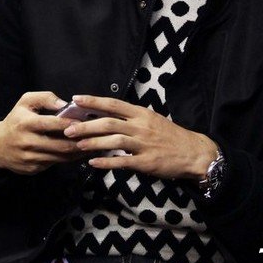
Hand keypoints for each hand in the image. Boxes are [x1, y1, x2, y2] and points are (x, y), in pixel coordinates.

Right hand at [0, 91, 84, 174]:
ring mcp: (30, 158)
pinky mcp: (33, 168)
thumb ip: (45, 98)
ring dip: (77, 152)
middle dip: (79, 141)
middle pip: (59, 145)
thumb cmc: (15, 121)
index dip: (69, 123)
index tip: (83, 121)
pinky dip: (68, 159)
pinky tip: (78, 153)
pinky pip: (55, 163)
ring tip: (91, 145)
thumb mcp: (25, 102)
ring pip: (60, 157)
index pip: (51, 123)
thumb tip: (64, 103)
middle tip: (93, 137)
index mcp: (25, 123)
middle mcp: (27, 142)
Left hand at [62, 94, 217, 180]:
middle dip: (86, 125)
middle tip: (68, 129)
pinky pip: (122, 162)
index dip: (93, 101)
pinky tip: (92, 163)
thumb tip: (105, 114)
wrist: (194, 153)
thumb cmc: (169, 136)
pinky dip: (106, 162)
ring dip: (92, 143)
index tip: (75, 99)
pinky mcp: (146, 162)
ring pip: (113, 141)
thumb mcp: (151, 119)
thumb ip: (130, 117)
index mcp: (141, 114)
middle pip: (108, 123)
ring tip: (76, 145)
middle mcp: (141, 126)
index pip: (113, 104)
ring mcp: (144, 144)